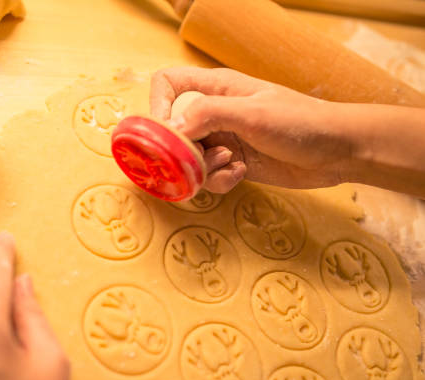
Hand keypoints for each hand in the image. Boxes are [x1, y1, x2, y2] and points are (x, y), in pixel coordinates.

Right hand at [151, 67, 353, 192]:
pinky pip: (208, 177)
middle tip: (201, 159)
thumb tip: (169, 129)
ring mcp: (222, 139)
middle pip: (172, 130)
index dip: (157, 106)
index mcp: (215, 88)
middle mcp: (213, 112)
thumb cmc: (300, 122)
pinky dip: (219, 180)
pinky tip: (241, 174)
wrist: (337, 151)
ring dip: (203, 168)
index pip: (167, 83)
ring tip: (231, 163)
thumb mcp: (251, 113)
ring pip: (188, 159)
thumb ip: (207, 115)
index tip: (166, 133)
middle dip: (182, 151)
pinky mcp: (232, 163)